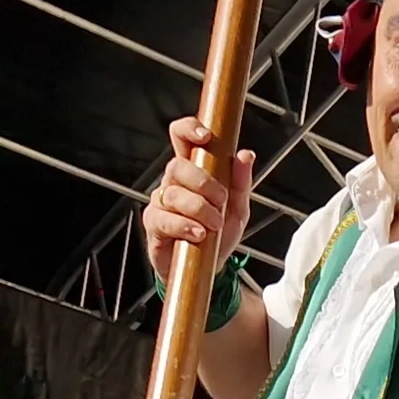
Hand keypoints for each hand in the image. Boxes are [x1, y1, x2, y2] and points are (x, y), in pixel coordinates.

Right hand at [139, 117, 255, 282]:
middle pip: (177, 166)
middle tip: (221, 201)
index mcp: (192, 171)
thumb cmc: (219, 235)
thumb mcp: (238, 209)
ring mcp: (160, 202)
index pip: (181, 138)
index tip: (204, 136)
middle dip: (203, 183)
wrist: (209, 269)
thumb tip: (245, 155)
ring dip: (198, 208)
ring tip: (214, 225)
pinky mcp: (154, 224)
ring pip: (172, 193)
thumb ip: (241, 183)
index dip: (188, 129)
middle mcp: (173, 182)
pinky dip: (184, 225)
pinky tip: (198, 234)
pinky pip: (163, 218)